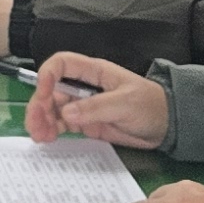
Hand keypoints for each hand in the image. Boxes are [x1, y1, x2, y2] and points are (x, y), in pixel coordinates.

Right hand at [29, 50, 167, 147]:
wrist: (168, 126)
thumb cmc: (151, 105)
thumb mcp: (126, 103)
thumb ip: (96, 107)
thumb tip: (66, 113)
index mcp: (94, 72)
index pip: (62, 64)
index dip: (48, 76)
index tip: (43, 95)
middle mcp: (84, 86)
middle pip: (52, 89)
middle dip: (40, 105)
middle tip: (36, 124)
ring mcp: (84, 105)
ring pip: (54, 109)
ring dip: (43, 120)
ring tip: (39, 136)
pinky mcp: (87, 123)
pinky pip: (63, 124)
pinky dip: (52, 130)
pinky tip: (47, 138)